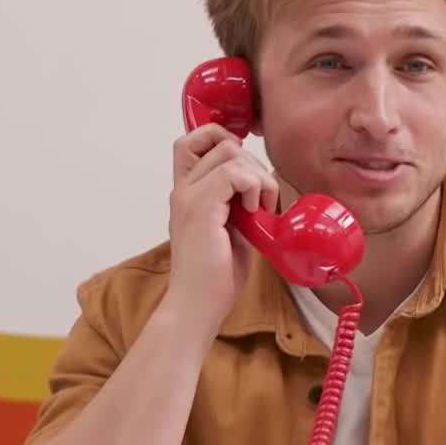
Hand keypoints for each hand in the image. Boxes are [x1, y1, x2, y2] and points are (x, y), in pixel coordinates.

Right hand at [161, 122, 280, 332]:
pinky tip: (255, 212)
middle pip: (221, 142)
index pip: (193, 140)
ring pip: (230, 153)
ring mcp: (189, 197)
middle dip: (254, 164)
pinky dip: (253, 187)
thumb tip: (261, 187)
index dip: (222, 139)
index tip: (247, 168)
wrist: (197, 305)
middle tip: (262, 199)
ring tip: (261, 207)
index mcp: (187, 192)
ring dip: (258, 176)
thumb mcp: (231, 230)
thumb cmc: (216, 276)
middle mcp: (183, 189)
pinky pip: (233, 174)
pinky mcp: (200, 209)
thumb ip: (237, 204)